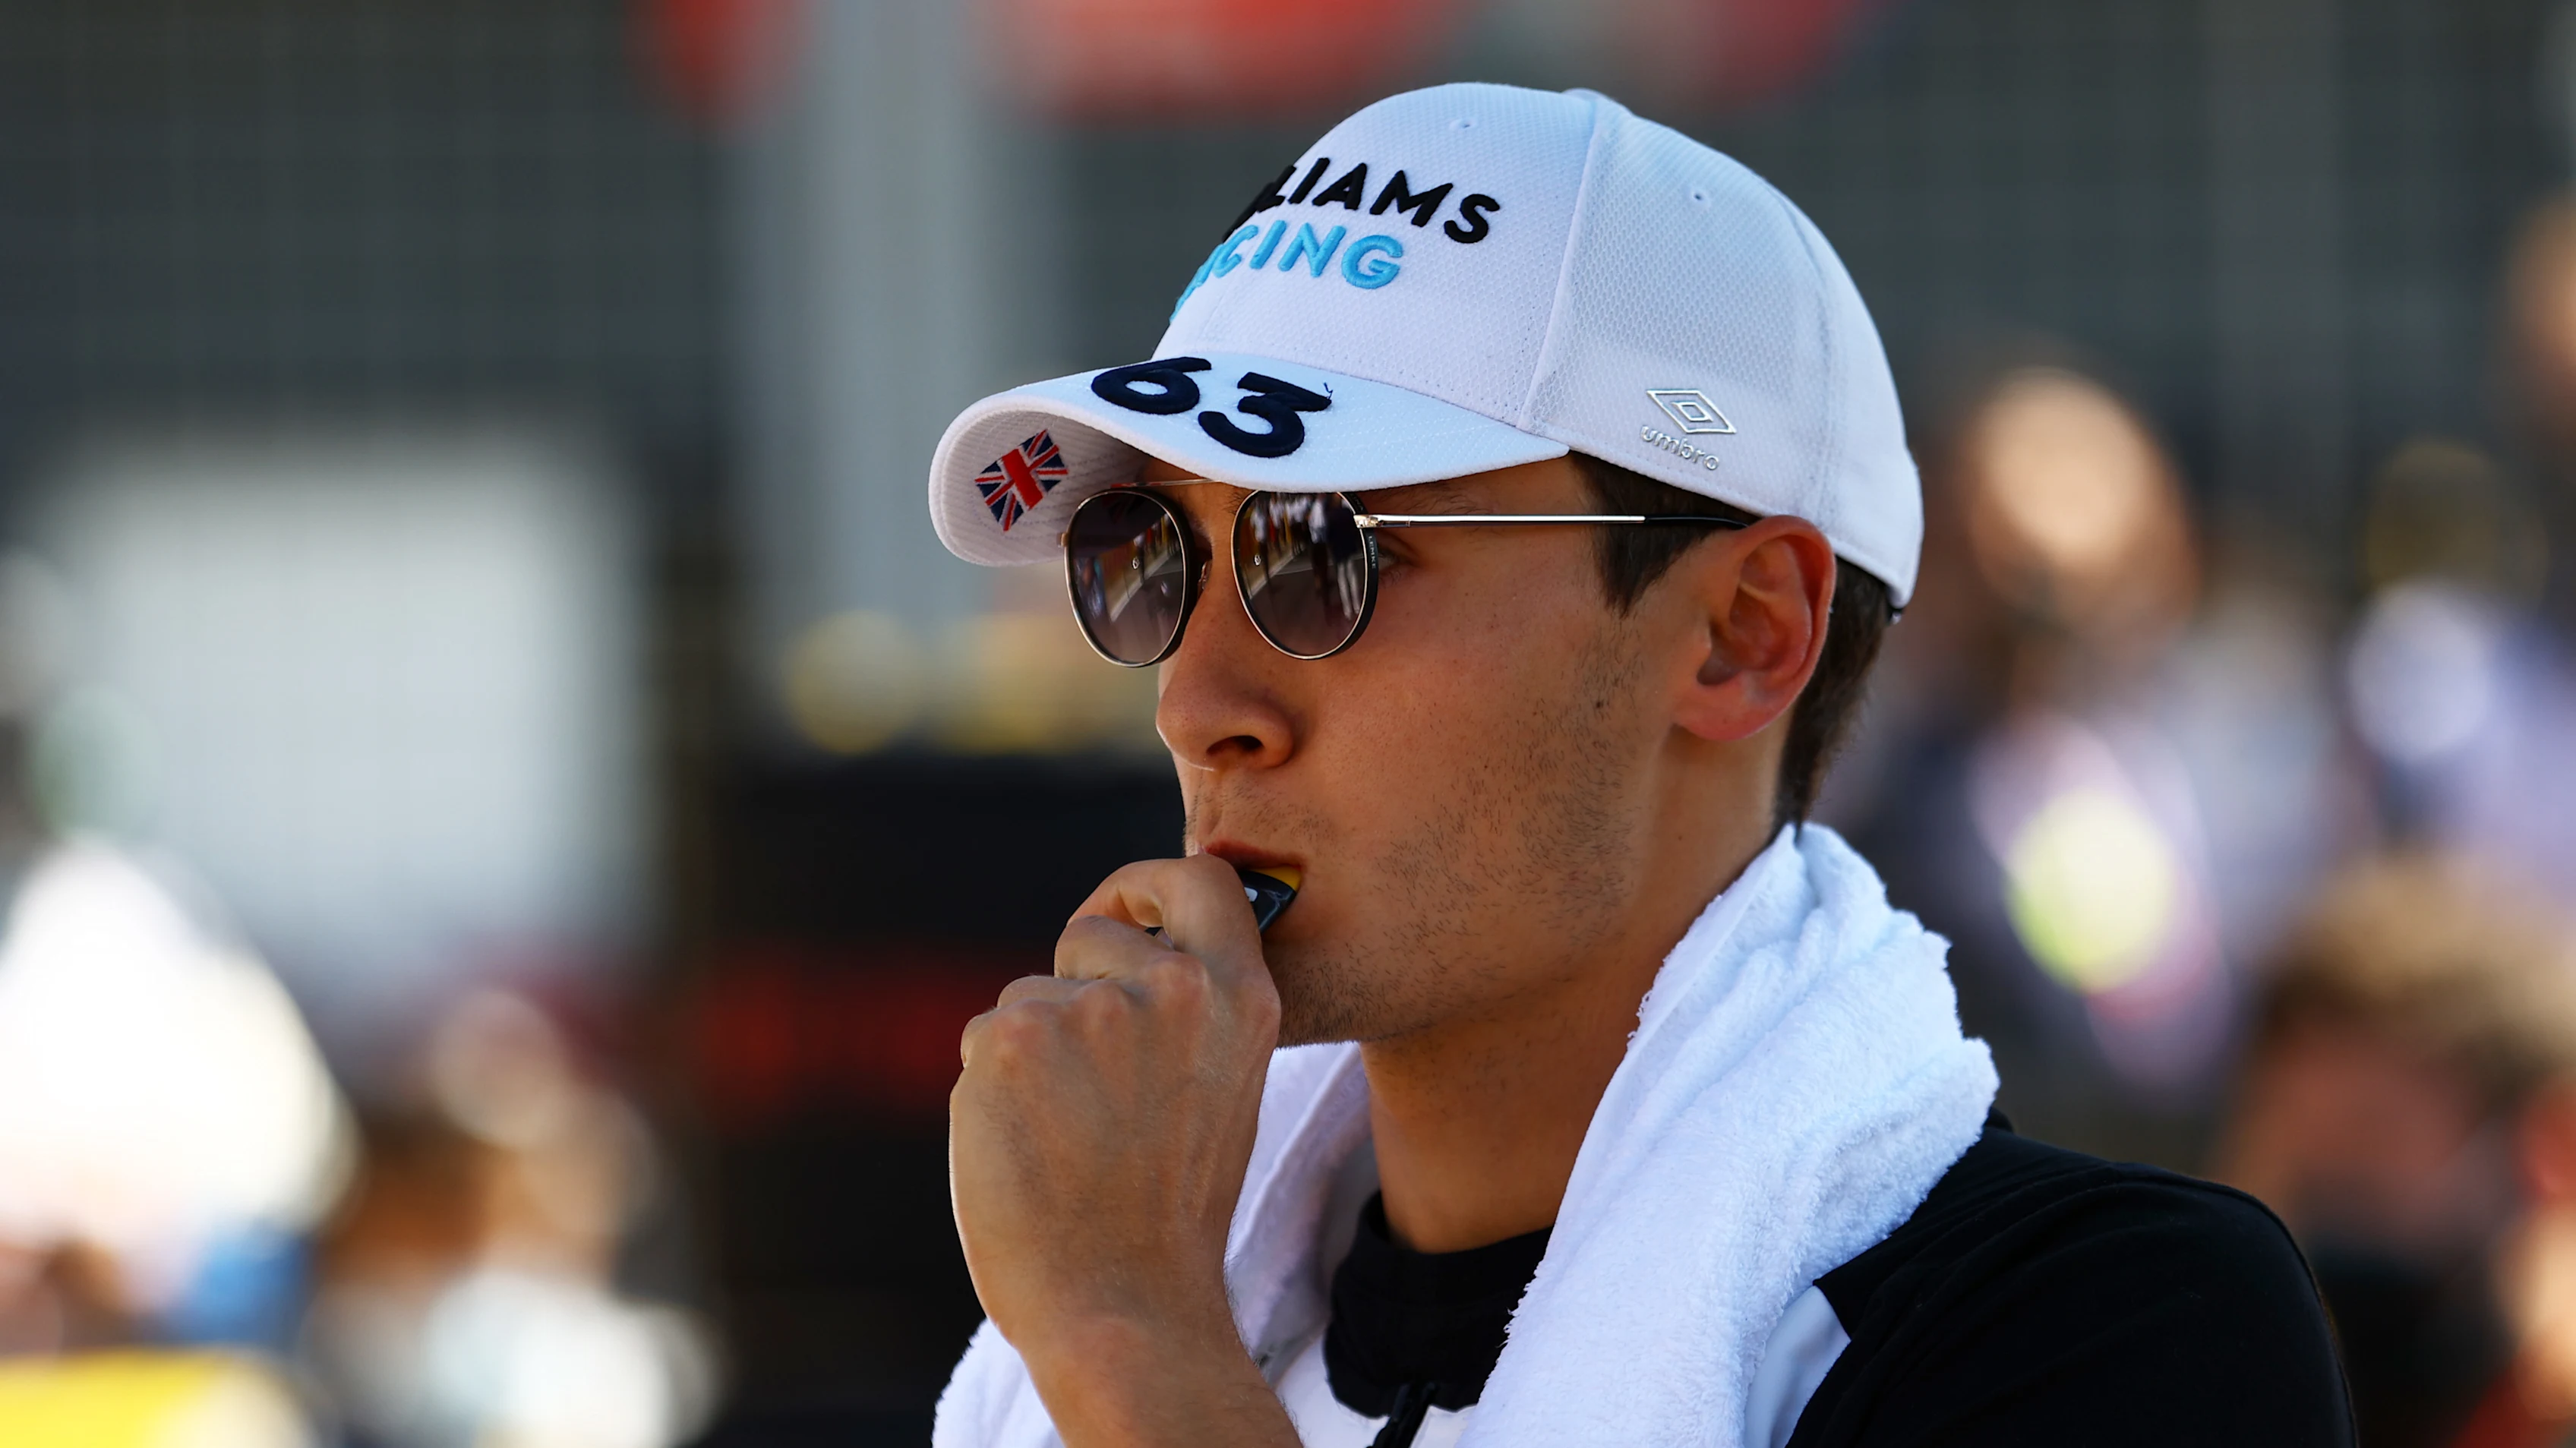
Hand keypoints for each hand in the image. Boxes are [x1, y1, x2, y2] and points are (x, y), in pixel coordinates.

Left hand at [951, 854, 1294, 1445]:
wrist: (1125, 1307)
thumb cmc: (1167, 1218)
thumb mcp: (1220, 1092)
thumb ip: (1185, 1016)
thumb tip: (1116, 960)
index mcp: (1240, 997)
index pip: (1200, 877)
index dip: (1147, 886)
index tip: (1120, 916)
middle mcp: (1173, 987)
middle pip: (1088, 939)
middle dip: (1071, 991)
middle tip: (1086, 1091)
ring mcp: (1089, 1008)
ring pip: (1028, 999)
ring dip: (1032, 1056)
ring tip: (1067, 1142)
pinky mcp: (1011, 1037)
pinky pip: (985, 1039)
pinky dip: (992, 1092)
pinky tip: (1027, 1151)